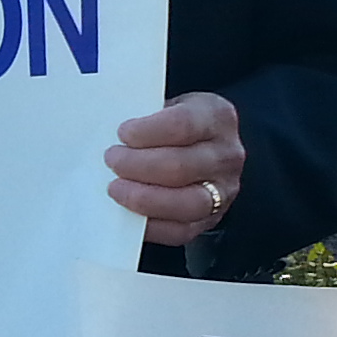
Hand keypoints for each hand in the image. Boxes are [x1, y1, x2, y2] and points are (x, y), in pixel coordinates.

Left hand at [105, 93, 244, 249]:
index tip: (122, 133)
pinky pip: (181, 231)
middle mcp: (226, 155)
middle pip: (180, 166)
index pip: (183, 124)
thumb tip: (110, 135)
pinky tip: (129, 215)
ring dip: (143, 198)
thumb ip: (145, 116)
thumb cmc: (176, 126)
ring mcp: (223, 190)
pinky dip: (151, 226)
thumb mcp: (168, 106)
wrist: (203, 148)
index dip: (148, 131)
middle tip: (112, 161)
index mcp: (217, 117)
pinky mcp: (212, 219)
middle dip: (137, 166)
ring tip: (116, 188)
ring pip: (185, 202)